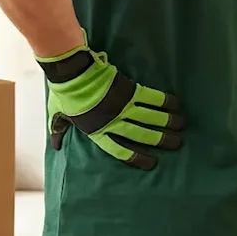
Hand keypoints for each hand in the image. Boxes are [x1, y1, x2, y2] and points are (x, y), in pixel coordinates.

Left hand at [36, 36, 184, 169]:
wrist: (71, 72)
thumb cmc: (64, 93)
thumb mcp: (58, 115)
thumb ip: (59, 131)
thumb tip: (55, 146)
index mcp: (97, 131)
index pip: (120, 150)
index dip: (136, 157)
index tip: (151, 163)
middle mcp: (113, 122)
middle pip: (141, 135)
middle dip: (161, 140)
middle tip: (176, 144)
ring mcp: (122, 106)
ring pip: (150, 118)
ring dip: (168, 123)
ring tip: (181, 127)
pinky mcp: (129, 90)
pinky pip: (151, 98)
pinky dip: (164, 102)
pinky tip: (176, 105)